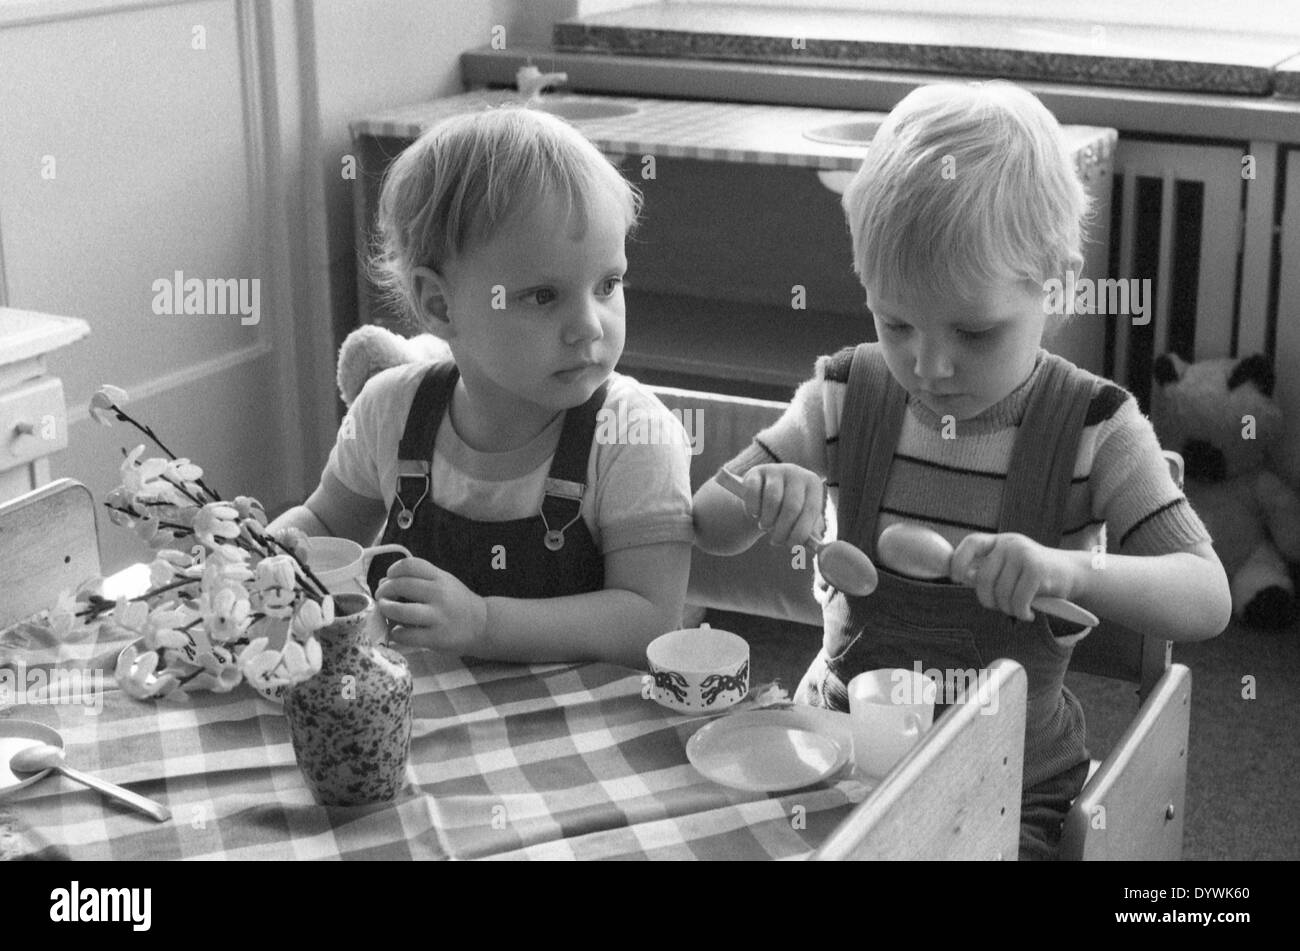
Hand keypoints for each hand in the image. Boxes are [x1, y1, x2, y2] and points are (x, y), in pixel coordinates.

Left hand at [374, 557, 487, 652]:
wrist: (483, 625)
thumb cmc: (458, 603)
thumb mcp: (444, 583)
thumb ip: (418, 580)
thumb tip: (384, 583)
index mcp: (440, 578)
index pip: (410, 565)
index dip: (393, 570)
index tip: (389, 577)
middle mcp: (439, 594)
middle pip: (401, 585)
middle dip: (384, 591)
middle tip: (382, 597)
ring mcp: (438, 617)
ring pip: (401, 611)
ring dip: (386, 610)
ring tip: (386, 612)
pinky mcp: (436, 638)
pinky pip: (406, 635)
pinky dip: (396, 633)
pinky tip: (397, 632)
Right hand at [735, 464, 825, 549]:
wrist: (763, 495)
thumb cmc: (787, 512)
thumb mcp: (801, 519)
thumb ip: (808, 533)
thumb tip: (814, 549)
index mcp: (813, 484)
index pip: (810, 510)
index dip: (800, 532)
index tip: (791, 545)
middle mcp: (796, 472)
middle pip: (792, 507)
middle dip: (782, 530)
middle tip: (776, 541)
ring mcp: (775, 469)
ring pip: (772, 500)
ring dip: (767, 520)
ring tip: (765, 526)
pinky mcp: (755, 472)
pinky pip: (753, 492)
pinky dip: (753, 508)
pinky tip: (755, 514)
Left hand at [949, 532, 1076, 621]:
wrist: (1072, 574)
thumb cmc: (1035, 576)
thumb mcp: (1010, 567)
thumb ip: (989, 569)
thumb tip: (963, 577)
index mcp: (1000, 542)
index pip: (971, 543)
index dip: (958, 560)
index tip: (956, 578)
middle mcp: (1010, 544)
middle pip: (983, 577)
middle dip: (987, 599)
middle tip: (999, 608)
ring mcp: (1024, 555)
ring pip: (1001, 593)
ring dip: (1008, 609)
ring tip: (1019, 610)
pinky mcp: (1037, 570)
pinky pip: (1018, 600)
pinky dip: (1021, 613)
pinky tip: (1028, 614)